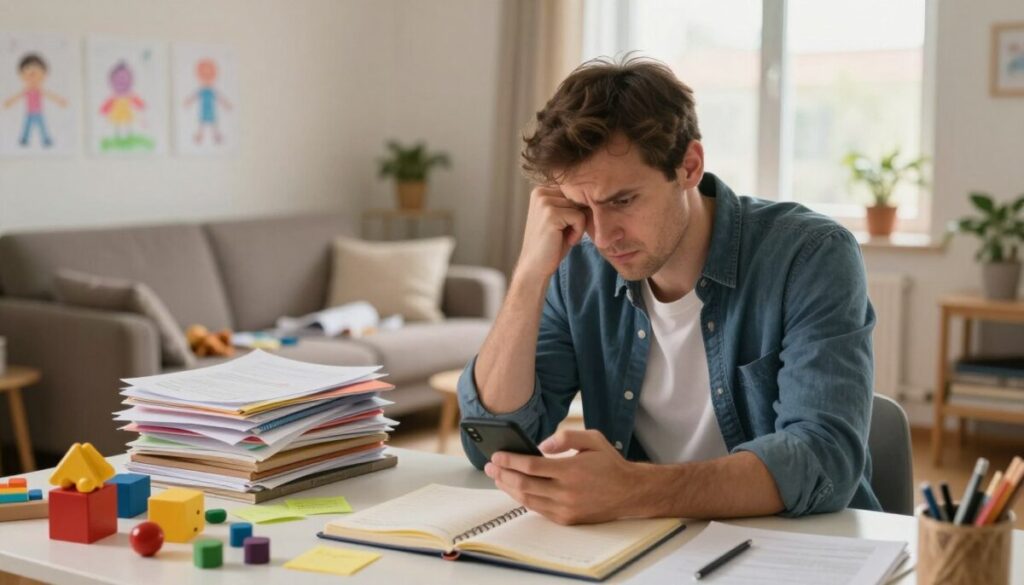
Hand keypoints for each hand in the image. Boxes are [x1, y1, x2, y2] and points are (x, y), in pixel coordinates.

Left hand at [484, 429, 640, 524]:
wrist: (630, 492)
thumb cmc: (610, 464)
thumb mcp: (592, 439)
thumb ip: (566, 436)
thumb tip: (541, 446)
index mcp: (572, 470)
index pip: (531, 466)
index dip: (510, 461)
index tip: (496, 455)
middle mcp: (567, 492)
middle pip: (524, 484)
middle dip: (503, 474)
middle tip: (490, 465)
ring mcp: (566, 508)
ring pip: (528, 499)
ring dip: (509, 488)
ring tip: (497, 477)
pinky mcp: (567, 519)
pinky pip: (538, 509)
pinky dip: (523, 499)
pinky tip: (515, 489)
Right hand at [514, 186, 586, 283]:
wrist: (536, 266)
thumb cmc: (552, 243)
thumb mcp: (563, 218)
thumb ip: (574, 202)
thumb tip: (597, 193)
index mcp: (542, 190)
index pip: (575, 191)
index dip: (577, 210)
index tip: (565, 226)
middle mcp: (541, 192)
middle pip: (579, 197)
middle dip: (578, 217)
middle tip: (564, 233)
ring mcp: (544, 202)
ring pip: (580, 207)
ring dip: (578, 226)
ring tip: (564, 236)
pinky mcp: (551, 214)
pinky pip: (579, 217)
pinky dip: (578, 232)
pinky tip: (566, 240)